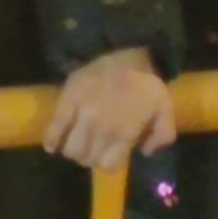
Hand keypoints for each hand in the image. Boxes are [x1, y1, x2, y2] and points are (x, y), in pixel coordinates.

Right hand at [40, 48, 179, 171]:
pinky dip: (51, 140)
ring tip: (78, 144)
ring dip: (74, 151)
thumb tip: (144, 152)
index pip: (108, 166)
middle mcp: (102, 128)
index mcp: (125, 133)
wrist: (127, 53)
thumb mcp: (166, 112)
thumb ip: (161, 137)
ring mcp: (82, 114)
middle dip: (91, 158)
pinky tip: (51, 146)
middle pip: (88, 159)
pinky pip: (54, 127)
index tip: (110, 158)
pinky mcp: (67, 100)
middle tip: (94, 150)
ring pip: (71, 148)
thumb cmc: (147, 85)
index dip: (108, 165)